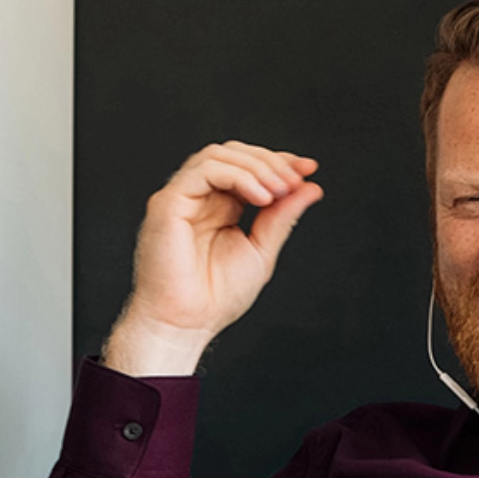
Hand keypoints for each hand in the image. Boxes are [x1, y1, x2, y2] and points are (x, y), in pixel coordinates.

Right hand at [101, 142, 323, 376]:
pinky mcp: (168, 203)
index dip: (279, 162)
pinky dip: (238, 176)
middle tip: (295, 180)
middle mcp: (200, 198)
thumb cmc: (215, 297)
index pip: (248, 168)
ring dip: (256, 166)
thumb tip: (310, 189)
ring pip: (218, 154)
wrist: (187, 324)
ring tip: (278, 191)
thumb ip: (282, 217)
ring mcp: (182, 198)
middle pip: (234, 153)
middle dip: (270, 161)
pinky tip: (260, 197)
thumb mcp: (261, 250)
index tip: (308, 168)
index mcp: (220, 207)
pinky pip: (204, 170)